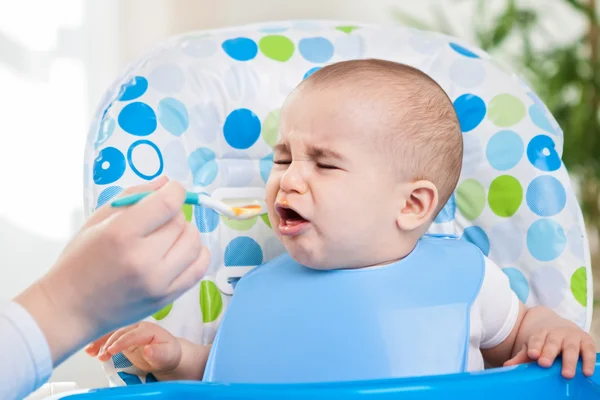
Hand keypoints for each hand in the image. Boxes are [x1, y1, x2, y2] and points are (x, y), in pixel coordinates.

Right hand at [15, 177, 209, 364]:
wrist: (71, 309)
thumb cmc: (80, 261)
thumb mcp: (98, 220)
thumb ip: (134, 196)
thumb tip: (166, 182)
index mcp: (121, 234)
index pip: (167, 203)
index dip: (175, 191)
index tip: (172, 190)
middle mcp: (142, 259)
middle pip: (181, 223)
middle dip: (175, 214)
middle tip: (160, 218)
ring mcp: (158, 282)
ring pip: (195, 244)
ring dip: (187, 233)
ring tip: (169, 235)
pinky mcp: (167, 298)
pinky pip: (199, 268)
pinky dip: (197, 254)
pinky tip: (181, 250)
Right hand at [86, 322, 181, 375]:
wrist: (165, 354)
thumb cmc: (167, 353)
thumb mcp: (167, 355)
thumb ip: (158, 353)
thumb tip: (148, 349)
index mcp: (148, 329)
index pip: (133, 334)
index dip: (122, 342)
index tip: (112, 350)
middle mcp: (136, 328)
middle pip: (119, 332)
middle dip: (108, 342)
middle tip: (102, 355)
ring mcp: (128, 332)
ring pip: (111, 333)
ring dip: (100, 341)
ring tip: (91, 352)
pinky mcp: (122, 338)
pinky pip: (108, 338)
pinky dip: (99, 343)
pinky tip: (91, 350)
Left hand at [504, 323, 595, 378]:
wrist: (558, 323)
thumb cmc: (543, 340)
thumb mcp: (531, 345)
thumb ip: (521, 356)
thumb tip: (507, 366)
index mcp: (541, 333)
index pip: (536, 339)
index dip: (534, 346)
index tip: (532, 354)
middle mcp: (557, 333)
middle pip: (552, 343)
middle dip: (548, 353)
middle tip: (544, 363)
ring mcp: (572, 336)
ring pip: (570, 348)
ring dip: (568, 361)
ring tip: (566, 374)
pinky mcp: (586, 341)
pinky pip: (589, 351)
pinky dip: (588, 361)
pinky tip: (586, 372)